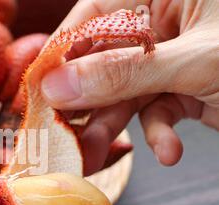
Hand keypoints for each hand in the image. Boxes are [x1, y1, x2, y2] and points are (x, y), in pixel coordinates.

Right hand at [41, 0, 218, 175]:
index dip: (62, 53)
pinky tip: (169, 150)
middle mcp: (161, 25)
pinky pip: (155, 112)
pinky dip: (158, 134)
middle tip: (60, 134)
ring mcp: (169, 60)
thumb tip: (57, 86)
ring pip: (122, 95)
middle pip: (101, 63)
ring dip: (109, 129)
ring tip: (91, 158)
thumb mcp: (194, 62)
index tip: (40, 89)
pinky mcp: (181, 91)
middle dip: (84, 105)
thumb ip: (123, 73)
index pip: (94, 17)